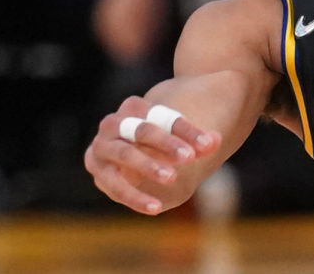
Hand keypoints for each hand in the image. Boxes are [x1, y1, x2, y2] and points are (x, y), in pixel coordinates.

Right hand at [85, 95, 220, 214]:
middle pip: (142, 130)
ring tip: (172, 178)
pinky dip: (135, 196)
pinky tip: (156, 207)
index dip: (186, 130)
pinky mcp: (98, 171)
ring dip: (148, 166)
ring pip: (124, 154)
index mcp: (134, 106)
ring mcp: (102, 146)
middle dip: (166, 144)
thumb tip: (215, 141)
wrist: (134, 151)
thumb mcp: (182, 140)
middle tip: (189, 158)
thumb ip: (199, 140)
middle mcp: (113, 123)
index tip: (207, 145)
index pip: (162, 116)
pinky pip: (115, 185)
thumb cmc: (161, 141)